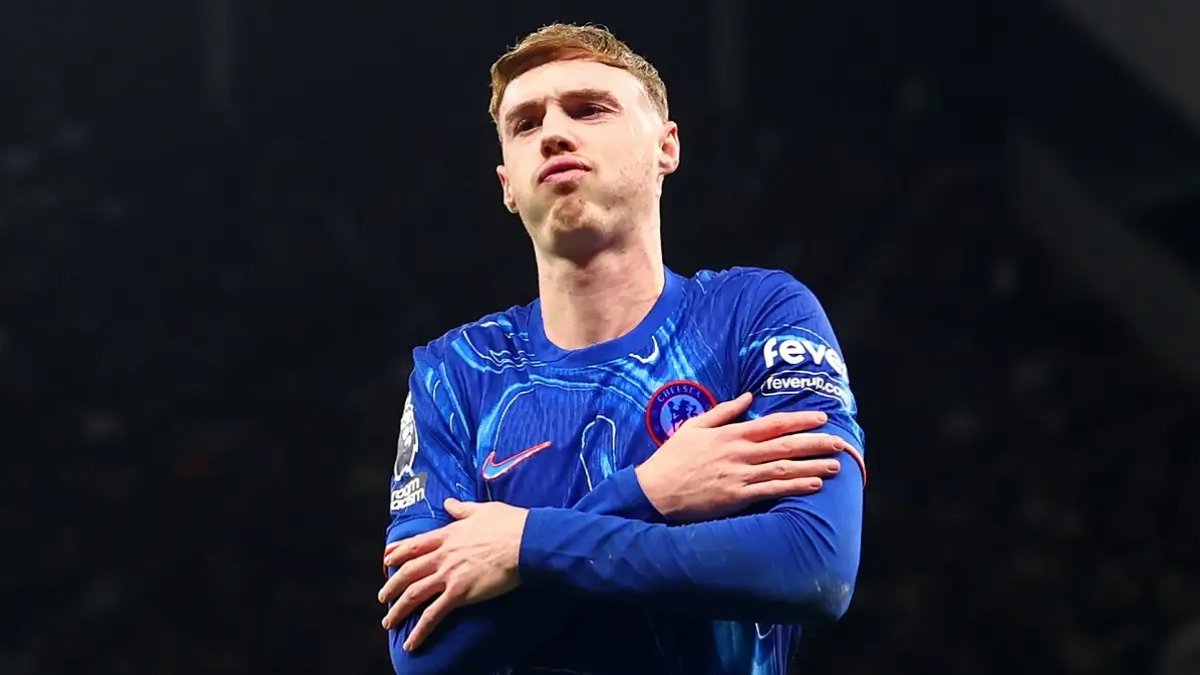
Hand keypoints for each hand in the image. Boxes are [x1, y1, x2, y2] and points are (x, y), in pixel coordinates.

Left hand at [378, 498, 526, 650]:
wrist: (525, 541)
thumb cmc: (509, 524)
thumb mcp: (483, 510)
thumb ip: (463, 509)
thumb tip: (450, 503)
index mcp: (448, 535)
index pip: (414, 545)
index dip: (397, 553)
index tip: (386, 560)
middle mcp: (442, 555)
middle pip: (408, 572)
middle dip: (391, 586)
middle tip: (382, 596)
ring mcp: (448, 575)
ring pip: (413, 594)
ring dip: (398, 610)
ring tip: (389, 622)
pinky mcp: (459, 593)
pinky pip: (433, 615)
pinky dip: (419, 630)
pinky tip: (411, 642)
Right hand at [635, 393, 847, 521]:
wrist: (655, 491)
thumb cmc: (672, 458)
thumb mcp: (694, 426)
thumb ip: (724, 412)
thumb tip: (747, 397)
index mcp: (730, 434)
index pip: (772, 424)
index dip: (799, 420)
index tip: (821, 418)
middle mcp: (739, 453)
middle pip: (785, 445)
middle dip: (815, 442)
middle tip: (839, 442)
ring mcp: (739, 476)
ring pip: (783, 468)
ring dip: (811, 466)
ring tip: (834, 465)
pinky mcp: (737, 497)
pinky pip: (772, 491)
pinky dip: (794, 487)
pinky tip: (813, 485)